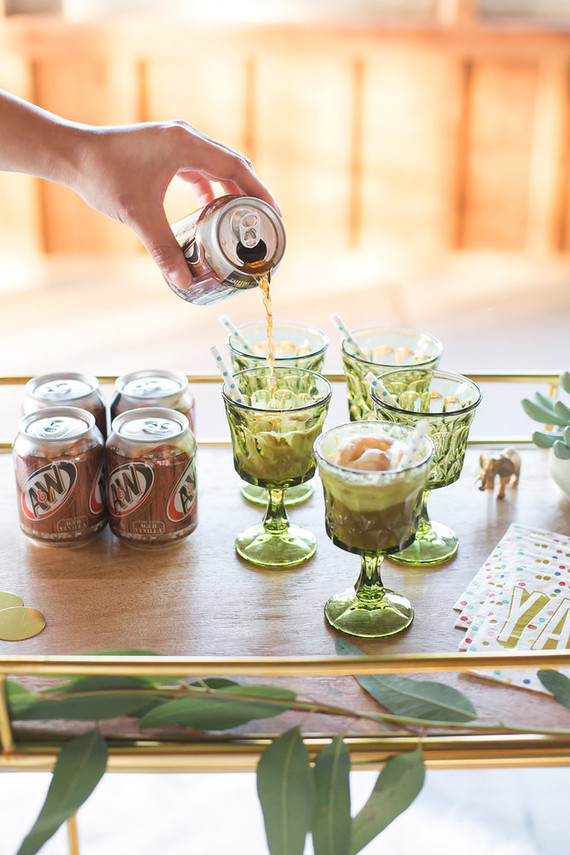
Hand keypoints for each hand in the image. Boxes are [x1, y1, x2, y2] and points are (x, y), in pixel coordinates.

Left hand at [71, 120, 279, 288]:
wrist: (73, 154)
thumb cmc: (104, 176)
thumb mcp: (138, 216)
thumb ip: (163, 249)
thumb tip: (182, 282)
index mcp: (186, 145)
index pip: (236, 167)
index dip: (260, 192)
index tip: (274, 215)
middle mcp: (185, 137)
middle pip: (232, 164)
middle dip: (250, 193)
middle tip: (263, 221)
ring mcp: (175, 141)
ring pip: (216, 164)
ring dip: (230, 190)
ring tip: (241, 219)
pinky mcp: (165, 148)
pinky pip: (199, 167)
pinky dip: (209, 187)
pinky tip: (207, 210)